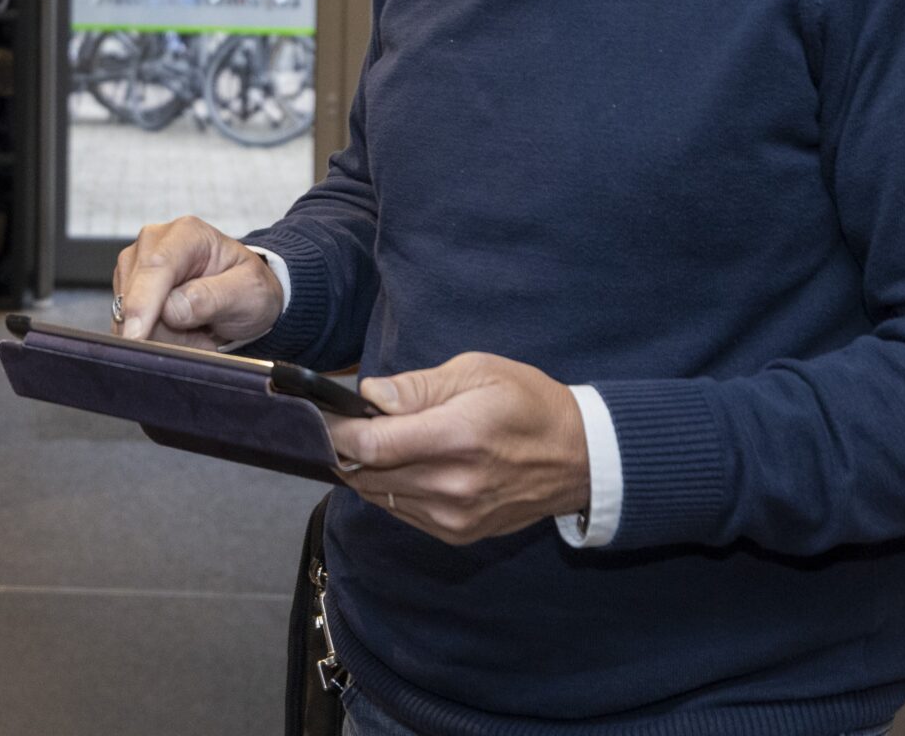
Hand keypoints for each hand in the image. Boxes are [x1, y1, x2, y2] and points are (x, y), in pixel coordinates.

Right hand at [111, 216, 284, 348]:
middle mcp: (155, 241)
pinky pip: (127, 321)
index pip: (156, 266)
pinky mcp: (128, 286)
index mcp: (187, 233)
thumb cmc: (249, 288)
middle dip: (163, 329)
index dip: (142, 302)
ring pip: (128, 311)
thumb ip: (212, 297)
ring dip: (162, 335)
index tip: (136, 336)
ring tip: (197, 332)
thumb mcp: (248, 293)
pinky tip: (182, 333)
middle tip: (203, 340)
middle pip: (137, 292)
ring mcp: (137, 263)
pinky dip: (154, 335)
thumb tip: (170, 308)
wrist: (243, 294)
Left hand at [323, 352, 590, 544]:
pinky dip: (392, 488)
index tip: (323, 413)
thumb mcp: (476, 372)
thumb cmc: (529, 403)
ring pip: (378, 495)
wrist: (581, 457)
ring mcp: (455, 517)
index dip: (336, 429)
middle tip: (346, 422)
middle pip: (366, 472)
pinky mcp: (459, 533)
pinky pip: (402, 511)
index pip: (370, 444)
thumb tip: (369, 396)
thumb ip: (417, 387)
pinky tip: (408, 464)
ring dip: (368, 469)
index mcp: (456, 438)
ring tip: (381, 440)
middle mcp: (452, 486)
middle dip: (347, 446)